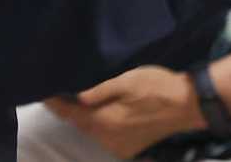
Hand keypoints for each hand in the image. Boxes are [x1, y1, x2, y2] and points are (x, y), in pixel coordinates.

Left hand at [44, 65, 200, 158]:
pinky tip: (107, 113)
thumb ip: (100, 90)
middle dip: (71, 110)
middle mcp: (108, 140)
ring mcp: (119, 147)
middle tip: (63, 92)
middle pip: (81, 124)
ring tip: (85, 100)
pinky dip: (102, 125)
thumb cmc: (157, 86)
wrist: (187, 105)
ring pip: (94, 131)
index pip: (71, 114)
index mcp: (105, 122)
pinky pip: (107, 137)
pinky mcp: (129, 149)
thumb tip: (76, 97)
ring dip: (88, 118)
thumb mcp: (128, 80)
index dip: (55, 104)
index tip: (43, 93)